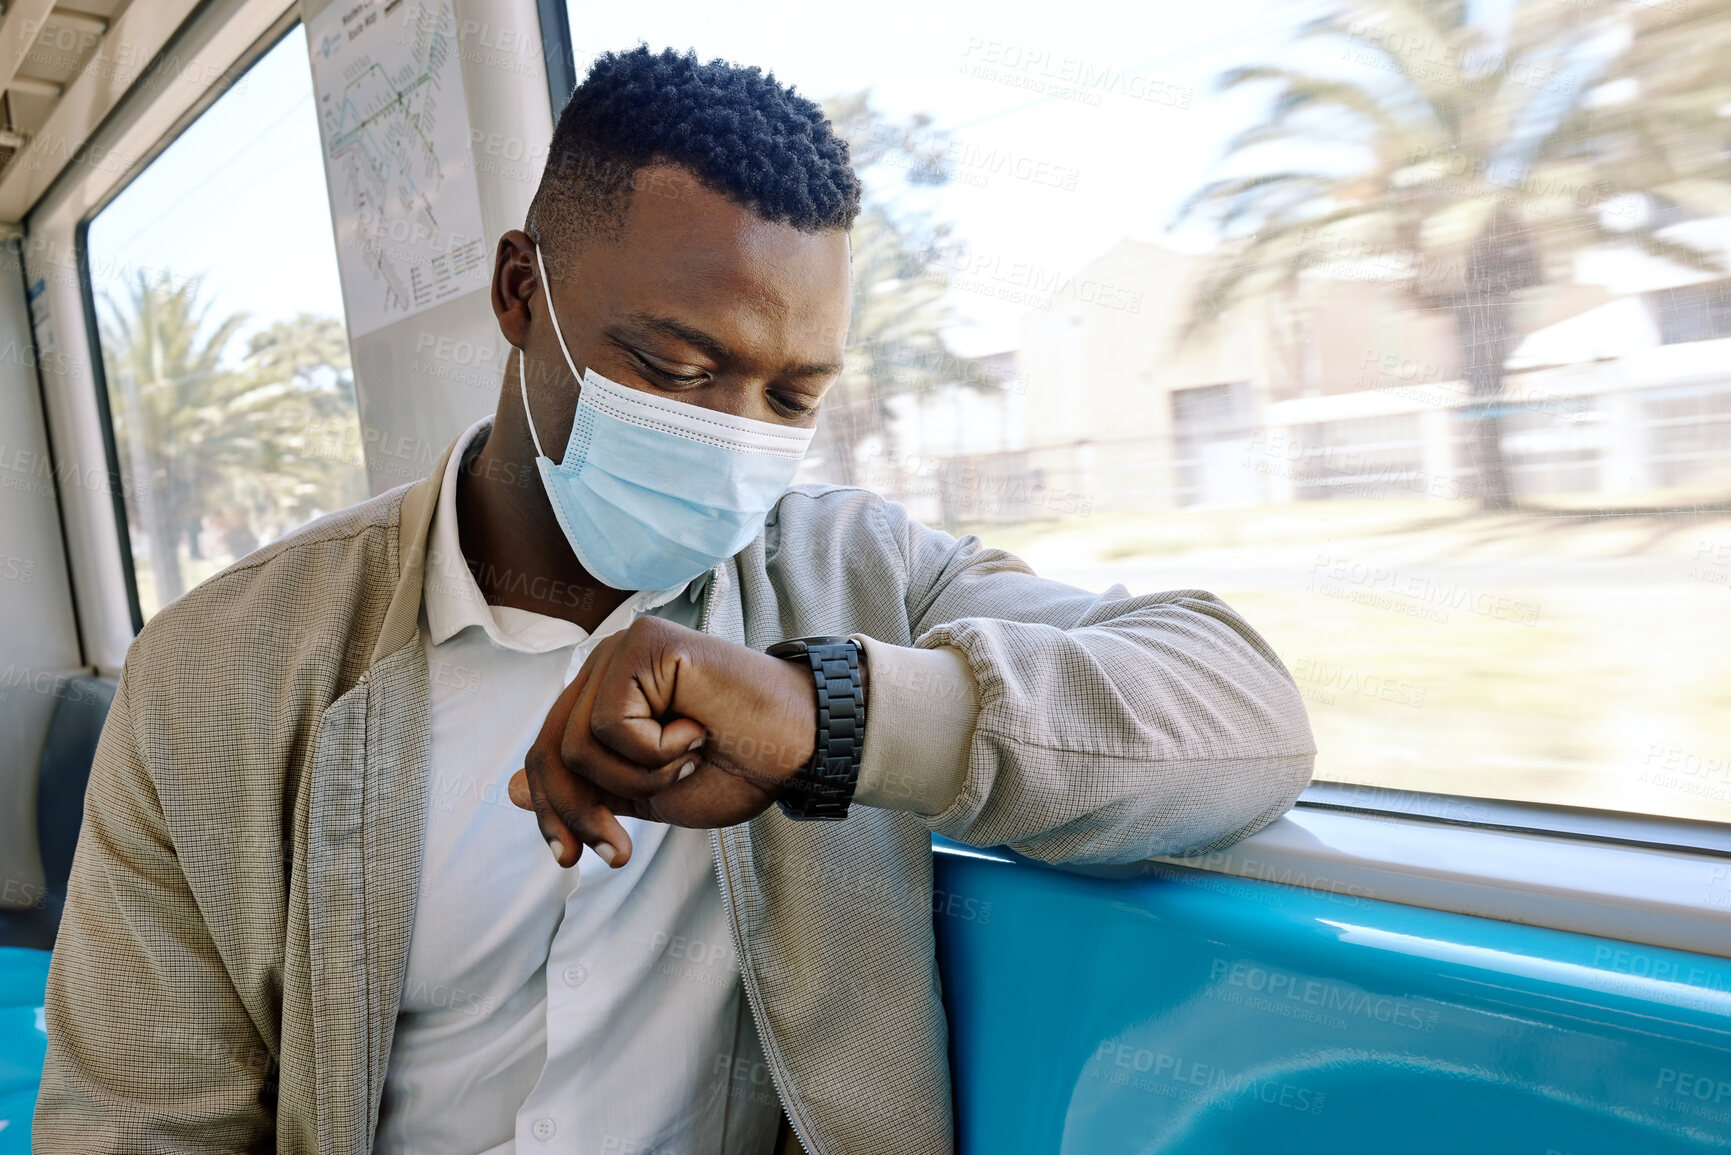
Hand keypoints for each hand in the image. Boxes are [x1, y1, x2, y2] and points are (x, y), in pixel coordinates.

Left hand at [508, 616, 817, 868]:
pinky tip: (697, 732)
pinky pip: (612, 723)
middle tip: (617, 853)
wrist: (800, 747)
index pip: (546, 754)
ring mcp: (622, 649)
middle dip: (578, 812)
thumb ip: (589, 789)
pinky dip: (656, 750)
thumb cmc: (739, 766)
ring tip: (688, 763)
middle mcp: (606, 664)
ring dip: (638, 778)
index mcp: (604, 695)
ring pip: (578, 744)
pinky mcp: (644, 644)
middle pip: (550, 750)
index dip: (551, 812)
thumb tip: (511, 790)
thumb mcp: (650, 793)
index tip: (570, 861)